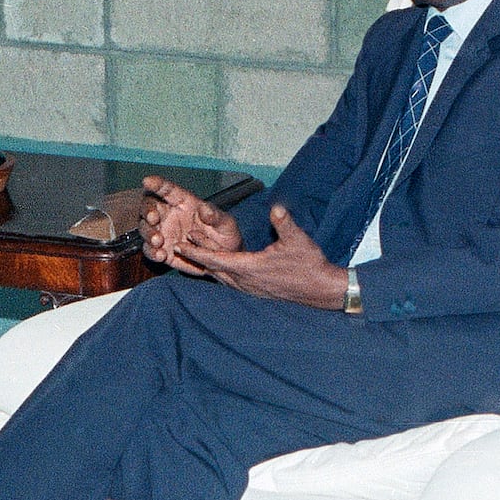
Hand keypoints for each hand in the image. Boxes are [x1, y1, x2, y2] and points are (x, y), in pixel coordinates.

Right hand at [139, 173, 242, 275]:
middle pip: (149, 207)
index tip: (147, 181)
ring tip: (158, 241)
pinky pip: (149, 250)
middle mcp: (169, 216)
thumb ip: (216, 216)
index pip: (168, 190)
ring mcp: (164, 234)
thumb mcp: (226, 224)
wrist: (224, 261)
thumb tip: (205, 210)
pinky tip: (161, 255)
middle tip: (154, 218)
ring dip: (148, 233)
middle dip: (147, 211)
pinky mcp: (163, 251)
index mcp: (184, 203)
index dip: (157, 184)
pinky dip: (151, 252)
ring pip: (145, 228)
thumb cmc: (224, 236)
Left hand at [175, 204, 346, 309]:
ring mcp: (250, 289)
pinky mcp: (255, 291)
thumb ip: (284, 223)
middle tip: (178, 246)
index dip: (197, 253)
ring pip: (220, 278)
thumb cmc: (309, 264)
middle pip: (213, 270)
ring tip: (193, 254)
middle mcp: (245, 281)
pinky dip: (218, 273)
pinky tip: (215, 268)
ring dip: (207, 266)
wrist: (322, 289)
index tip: (180, 246)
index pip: (216, 260)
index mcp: (250, 268)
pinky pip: (230, 282)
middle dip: (196, 258)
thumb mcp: (298, 240)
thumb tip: (276, 207)